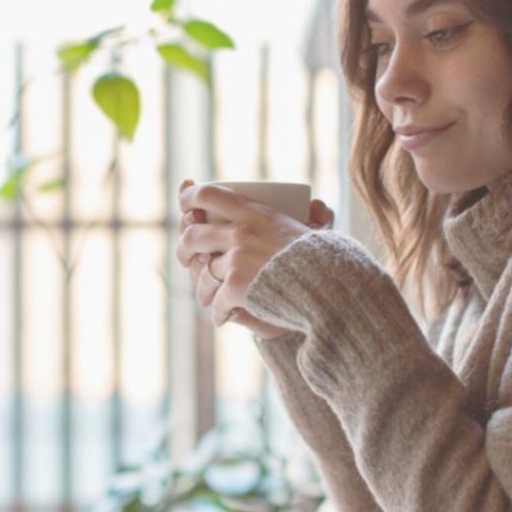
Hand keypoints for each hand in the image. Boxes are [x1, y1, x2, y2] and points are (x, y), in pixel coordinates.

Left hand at [174, 179, 334, 336]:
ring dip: (203, 289)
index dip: (190, 198)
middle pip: (193, 236)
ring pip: (203, 274)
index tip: (186, 206)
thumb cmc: (320, 257)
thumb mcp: (303, 227)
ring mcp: (236, 260)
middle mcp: (239, 233)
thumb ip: (294, 217)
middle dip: (184, 249)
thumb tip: (303, 205)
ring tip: (207, 297)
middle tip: (187, 257)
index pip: (209, 194)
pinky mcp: (236, 287)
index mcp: (253, 212)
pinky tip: (222, 317)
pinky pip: (217, 301)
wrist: (328, 285)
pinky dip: (219, 313)